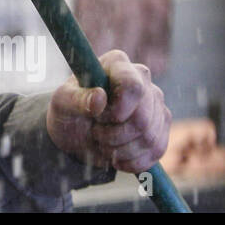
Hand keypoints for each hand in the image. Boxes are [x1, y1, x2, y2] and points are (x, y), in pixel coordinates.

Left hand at [46, 49, 171, 173]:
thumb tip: (99, 97)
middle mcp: (142, 79)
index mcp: (117, 64)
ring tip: (104, 141)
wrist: (77, 133)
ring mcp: (156, 102)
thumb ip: (76, 98)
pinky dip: (132, 161)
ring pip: (150, 138)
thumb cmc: (68, 111)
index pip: (133, 86)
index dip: (119, 109)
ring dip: (121, 149)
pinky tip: (116, 155)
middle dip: (114, 134)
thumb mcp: (62, 103)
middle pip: (142, 118)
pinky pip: (156, 151)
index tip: (100, 117)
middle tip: (96, 132)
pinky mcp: (162, 125)